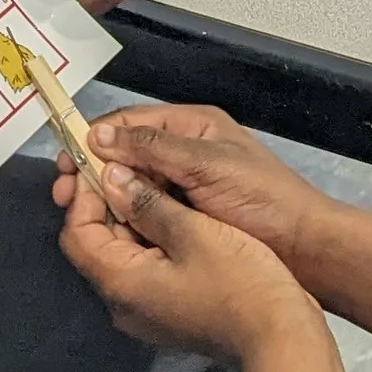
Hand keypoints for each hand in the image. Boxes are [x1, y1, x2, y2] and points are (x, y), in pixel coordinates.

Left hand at [57, 157, 312, 363]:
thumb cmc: (241, 282)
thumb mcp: (193, 231)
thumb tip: (109, 177)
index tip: (103, 162)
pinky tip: (172, 216)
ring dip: (130, 220)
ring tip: (151, 182)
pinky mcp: (169, 315)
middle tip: (126, 166)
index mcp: (120, 284)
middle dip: (106, 204)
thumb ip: (146, 202)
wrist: (282, 338)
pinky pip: (145, 272)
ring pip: (122, 257)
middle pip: (96, 246)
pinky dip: (150, 241)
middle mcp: (122, 305)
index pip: (77, 233)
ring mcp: (146, 314)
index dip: (84, 194)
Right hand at [68, 104, 335, 278]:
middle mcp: (182, 153)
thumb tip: (98, 136)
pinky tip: (108, 229)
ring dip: (105, 196)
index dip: (94, 139)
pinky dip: (124, 218)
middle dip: (92, 171)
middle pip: (124, 155)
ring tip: (81, 213)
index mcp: (191, 128)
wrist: (304, 248)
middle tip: (66, 194)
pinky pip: (144, 212)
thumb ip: (153, 150)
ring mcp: (182, 188)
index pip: (129, 124)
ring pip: (130, 186)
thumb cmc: (264, 199)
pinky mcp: (184, 218)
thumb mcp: (207, 166)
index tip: (67, 161)